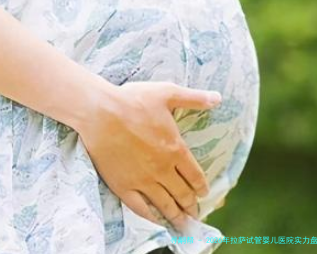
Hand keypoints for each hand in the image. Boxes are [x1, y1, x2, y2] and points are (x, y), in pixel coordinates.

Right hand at [76, 81, 221, 229]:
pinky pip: (140, 207)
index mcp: (175, 149)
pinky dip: (151, 217)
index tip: (203, 194)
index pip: (195, 176)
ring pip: (165, 204)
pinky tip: (156, 221)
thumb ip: (194, 98)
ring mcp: (142, 180)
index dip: (201, 187)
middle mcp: (162, 169)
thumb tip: (218, 97)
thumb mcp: (167, 93)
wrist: (99, 112)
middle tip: (194, 213)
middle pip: (182, 194)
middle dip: (191, 205)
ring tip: (182, 224)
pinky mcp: (122, 185)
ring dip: (176, 216)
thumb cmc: (132, 100)